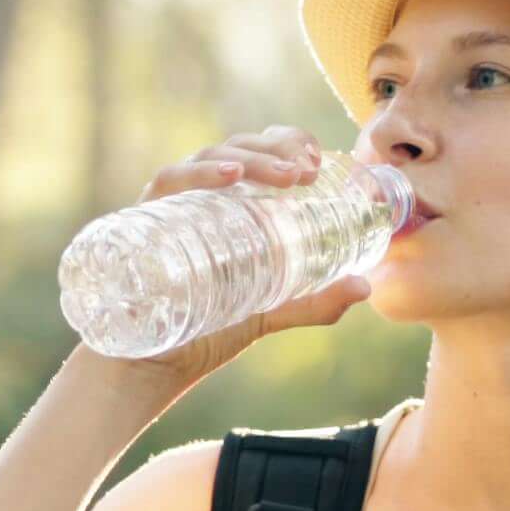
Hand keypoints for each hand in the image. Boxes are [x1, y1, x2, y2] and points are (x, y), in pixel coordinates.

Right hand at [108, 125, 375, 391]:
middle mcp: (201, 197)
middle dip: (277, 149)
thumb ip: (315, 302)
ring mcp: (172, 205)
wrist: (153, 367)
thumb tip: (364, 287)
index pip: (259, 152)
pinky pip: (169, 182)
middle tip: (309, 170)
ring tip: (286, 175)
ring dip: (251, 158)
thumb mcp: (270, 312)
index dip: (288, 143)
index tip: (319, 161)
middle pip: (239, 148)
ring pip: (209, 157)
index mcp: (231, 204)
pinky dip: (199, 173)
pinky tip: (230, 176)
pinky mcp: (145, 221)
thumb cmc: (206, 330)